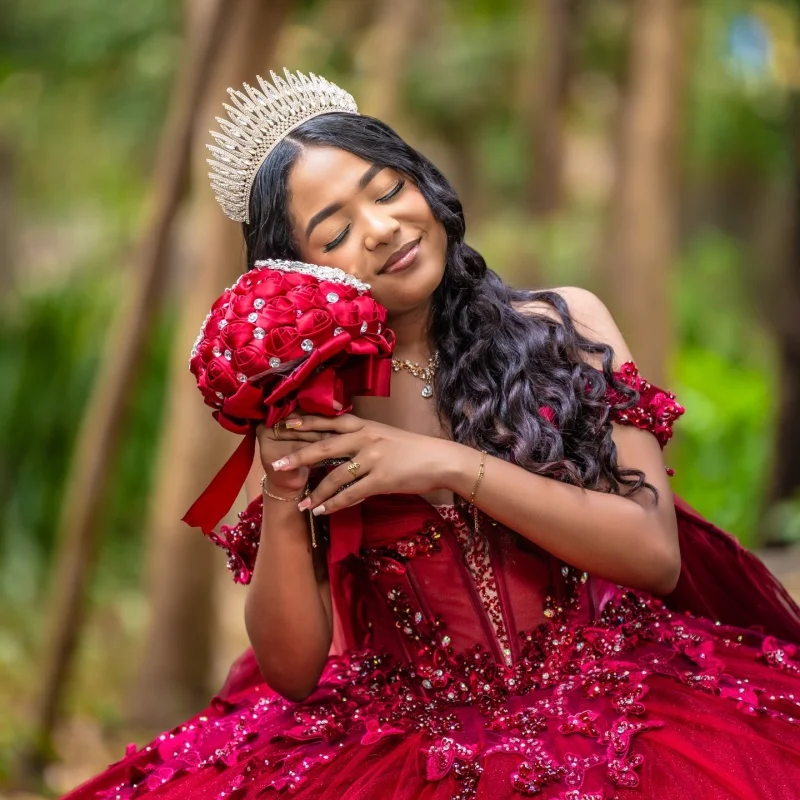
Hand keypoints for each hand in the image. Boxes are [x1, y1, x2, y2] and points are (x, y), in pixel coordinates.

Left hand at [270, 414, 458, 514]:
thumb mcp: (383, 434)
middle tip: (276, 465)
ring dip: (316, 492)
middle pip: (324, 446)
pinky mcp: (381, 479)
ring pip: (335, 476)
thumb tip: (334, 445)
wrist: (439, 459)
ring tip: (302, 504)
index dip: (305, 423)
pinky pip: (351, 494)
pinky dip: (334, 504)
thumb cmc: (411, 448)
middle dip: (298, 457)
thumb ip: (360, 437)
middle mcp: (365, 438)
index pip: (329, 422)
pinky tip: (322, 510)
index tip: (283, 425)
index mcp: (364, 425)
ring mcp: (373, 458)